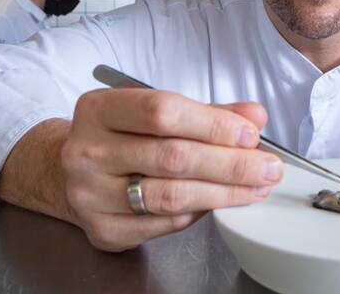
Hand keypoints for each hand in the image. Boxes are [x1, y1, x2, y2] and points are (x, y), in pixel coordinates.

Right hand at [60, 88, 282, 250]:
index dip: (212, 124)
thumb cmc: (121, 137)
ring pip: (171, 195)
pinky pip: (164, 223)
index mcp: (99, 109)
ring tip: (256, 187)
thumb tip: (254, 116)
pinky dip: (199, 212)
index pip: (163, 112)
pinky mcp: (102, 229)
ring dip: (223, 192)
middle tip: (266, 166)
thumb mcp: (154, 111)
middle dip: (230, 163)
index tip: (249, 134)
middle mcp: (88, 151)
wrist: (73, 173)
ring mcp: (90, 194)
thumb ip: (207, 113)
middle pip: (172, 157)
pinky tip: (220, 201)